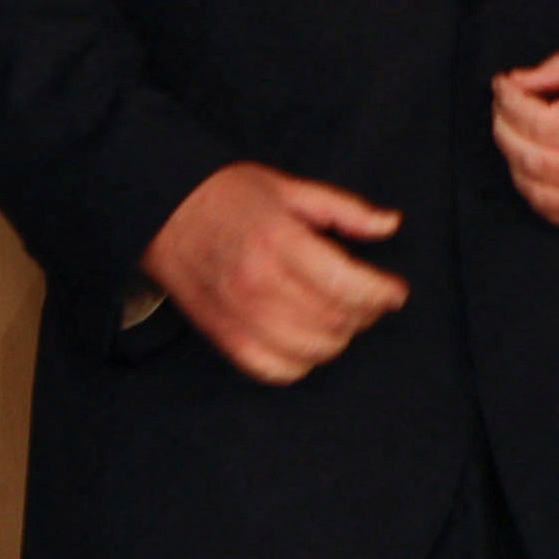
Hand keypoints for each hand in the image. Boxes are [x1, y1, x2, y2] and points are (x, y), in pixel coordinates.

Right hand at [140, 163, 409, 384]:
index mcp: (279, 241)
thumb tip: (391, 225)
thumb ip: (345, 210)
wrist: (162, 211)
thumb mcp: (290, 187)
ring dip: (340, 338)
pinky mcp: (224, 338)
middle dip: (366, 314)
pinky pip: (276, 371)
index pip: (346, 285)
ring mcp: (239, 316)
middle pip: (335, 321)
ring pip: (312, 350)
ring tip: (344, 318)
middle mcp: (259, 284)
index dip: (381, 293)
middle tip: (372, 300)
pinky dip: (303, 362)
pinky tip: (310, 340)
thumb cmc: (228, 195)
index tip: (396, 291)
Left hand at [490, 52, 558, 231]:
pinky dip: (535, 193)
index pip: (541, 120)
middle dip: (504, 127)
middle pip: (532, 156)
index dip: (510, 100)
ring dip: (514, 161)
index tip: (503, 83)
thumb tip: (518, 81)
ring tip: (515, 132)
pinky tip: (534, 167)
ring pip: (539, 191)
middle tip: (503, 105)